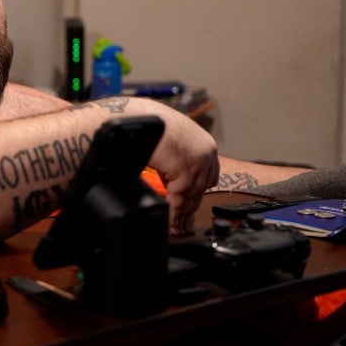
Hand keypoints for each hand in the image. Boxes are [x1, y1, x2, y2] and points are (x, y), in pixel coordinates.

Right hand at [144, 103, 219, 234]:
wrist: (136, 117)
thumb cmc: (146, 124)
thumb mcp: (169, 143)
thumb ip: (176, 161)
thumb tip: (172, 180)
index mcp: (205, 144)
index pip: (209, 177)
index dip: (196, 194)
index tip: (189, 208)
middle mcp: (206, 152)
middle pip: (201, 189)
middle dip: (190, 208)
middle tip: (182, 225)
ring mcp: (198, 162)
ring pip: (191, 197)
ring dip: (181, 215)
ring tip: (174, 228)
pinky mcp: (185, 171)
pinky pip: (179, 200)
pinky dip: (173, 215)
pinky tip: (169, 223)